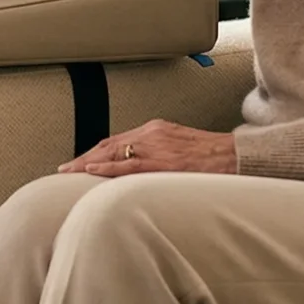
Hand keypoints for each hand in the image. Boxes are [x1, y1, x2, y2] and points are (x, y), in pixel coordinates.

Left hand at [59, 119, 238, 176]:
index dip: (96, 152)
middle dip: (84, 157)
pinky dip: (106, 167)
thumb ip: (161, 155)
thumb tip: (143, 172)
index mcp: (157, 130)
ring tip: (68, 173)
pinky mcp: (163, 162)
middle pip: (109, 144)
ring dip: (86, 163)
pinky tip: (89, 170)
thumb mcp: (182, 149)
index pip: (118, 141)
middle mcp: (152, 134)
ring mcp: (156, 147)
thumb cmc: (214, 158)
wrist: (238, 156)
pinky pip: (128, 165)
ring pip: (112, 153)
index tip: (80, 162)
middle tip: (65, 170)